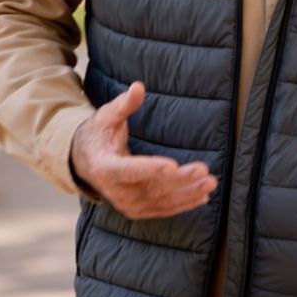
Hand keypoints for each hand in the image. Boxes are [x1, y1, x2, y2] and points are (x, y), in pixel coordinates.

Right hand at [70, 81, 217, 219]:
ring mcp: (127, 203)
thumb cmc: (98, 135)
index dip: (151, 169)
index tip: (172, 166)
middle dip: (180, 181)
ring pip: (161, 201)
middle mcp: (116, 190)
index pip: (130, 170)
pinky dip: (183, 204)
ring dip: (187, 194)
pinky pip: (163, 209)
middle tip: (203, 170)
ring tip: (210, 183)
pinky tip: (202, 196)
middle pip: (152, 188)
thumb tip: (138, 87)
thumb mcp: (106, 117)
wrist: (86, 162)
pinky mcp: (137, 209)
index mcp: (106, 167)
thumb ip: (123, 105)